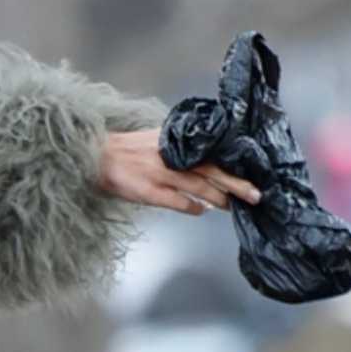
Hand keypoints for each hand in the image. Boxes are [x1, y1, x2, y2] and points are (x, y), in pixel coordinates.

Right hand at [98, 127, 261, 215]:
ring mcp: (160, 173)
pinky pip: (176, 201)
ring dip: (219, 197)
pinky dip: (190, 207)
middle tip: (255, 195)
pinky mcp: (148, 191)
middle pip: (211, 170)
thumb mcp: (156, 140)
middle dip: (236, 183)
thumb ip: (180, 148)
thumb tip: (205, 159)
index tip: (251, 171)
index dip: (232, 163)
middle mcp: (171, 156)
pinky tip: (200, 211)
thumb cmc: (125, 151)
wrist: (95, 157)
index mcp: (175, 142)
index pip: (211, 152)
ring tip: (233, 206)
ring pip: (198, 186)